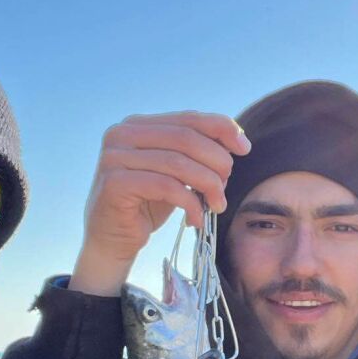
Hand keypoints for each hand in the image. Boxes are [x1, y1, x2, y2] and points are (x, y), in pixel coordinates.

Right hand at [69, 111, 250, 295]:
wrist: (112, 240)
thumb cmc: (147, 204)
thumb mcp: (175, 172)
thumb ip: (195, 151)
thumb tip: (237, 140)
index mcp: (137, 124)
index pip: (188, 118)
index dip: (221, 128)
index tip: (244, 148)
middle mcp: (121, 134)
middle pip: (186, 138)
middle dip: (216, 161)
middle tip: (226, 186)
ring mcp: (113, 157)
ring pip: (178, 163)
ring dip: (208, 185)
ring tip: (217, 205)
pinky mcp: (114, 183)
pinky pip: (166, 187)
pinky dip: (190, 203)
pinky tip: (196, 219)